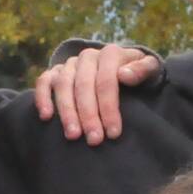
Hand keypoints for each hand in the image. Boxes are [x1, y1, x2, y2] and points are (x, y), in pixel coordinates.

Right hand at [34, 45, 162, 143]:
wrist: (124, 69)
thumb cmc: (138, 75)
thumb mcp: (150, 70)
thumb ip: (143, 70)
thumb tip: (124, 75)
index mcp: (110, 53)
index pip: (106, 80)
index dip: (109, 107)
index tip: (113, 133)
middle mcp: (88, 56)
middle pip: (84, 85)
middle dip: (89, 115)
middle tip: (94, 140)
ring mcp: (70, 64)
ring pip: (63, 85)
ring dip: (67, 111)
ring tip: (73, 135)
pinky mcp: (56, 72)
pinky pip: (44, 81)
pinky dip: (42, 97)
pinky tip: (46, 117)